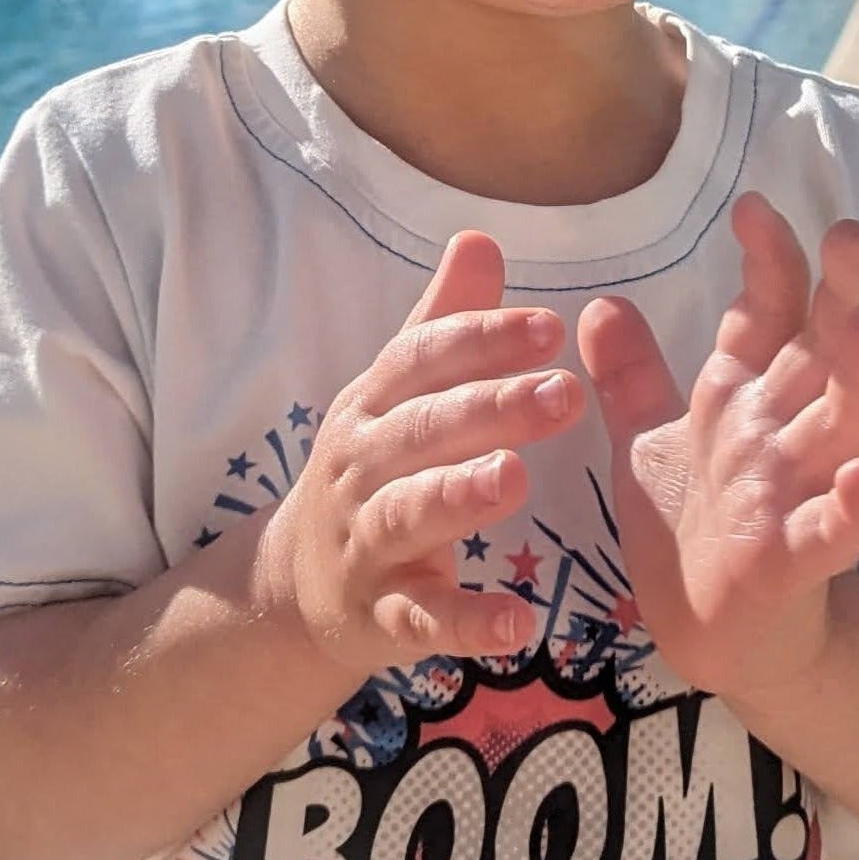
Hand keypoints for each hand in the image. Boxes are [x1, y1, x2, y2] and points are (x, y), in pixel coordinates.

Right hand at [249, 231, 577, 670]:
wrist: (297, 586)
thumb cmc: (372, 471)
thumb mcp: (395, 395)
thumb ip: (443, 324)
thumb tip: (480, 236)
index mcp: (374, 405)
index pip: (424, 360)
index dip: (482, 340)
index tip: (549, 326)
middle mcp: (361, 467)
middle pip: (422, 430)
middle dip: (489, 408)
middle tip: (561, 393)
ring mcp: (365, 542)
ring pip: (408, 514)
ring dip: (459, 497)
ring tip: (515, 479)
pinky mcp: (378, 614)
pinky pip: (421, 619)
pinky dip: (464, 623)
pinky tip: (517, 623)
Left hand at [578, 195, 858, 701]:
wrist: (710, 636)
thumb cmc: (690, 533)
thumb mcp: (649, 442)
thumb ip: (631, 374)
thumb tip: (601, 301)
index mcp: (747, 400)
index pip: (772, 313)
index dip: (770, 259)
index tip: (754, 204)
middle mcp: (782, 434)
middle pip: (827, 351)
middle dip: (844, 291)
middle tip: (850, 232)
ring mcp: (796, 493)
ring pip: (847, 424)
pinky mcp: (794, 561)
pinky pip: (832, 532)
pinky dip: (854, 508)